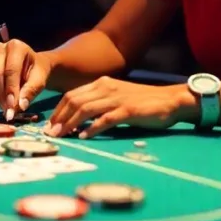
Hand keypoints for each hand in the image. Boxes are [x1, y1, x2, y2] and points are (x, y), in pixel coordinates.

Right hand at [0, 39, 50, 115]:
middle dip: (2, 95)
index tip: (13, 107)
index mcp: (16, 47)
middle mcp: (0, 48)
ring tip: (5, 108)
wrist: (32, 65)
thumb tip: (20, 106)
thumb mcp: (40, 79)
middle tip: (8, 111)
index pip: (11, 70)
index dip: (11, 90)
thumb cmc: (37, 71)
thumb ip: (31, 91)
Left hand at [46, 77, 191, 138]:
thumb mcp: (117, 97)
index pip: (72, 95)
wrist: (170, 100)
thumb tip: (79, 121)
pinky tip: (84, 137)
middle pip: (74, 100)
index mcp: (102, 84)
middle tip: (50, 133)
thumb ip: (100, 104)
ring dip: (70, 123)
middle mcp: (106, 88)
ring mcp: (117, 98)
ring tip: (61, 136)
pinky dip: (92, 128)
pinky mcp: (128, 110)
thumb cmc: (143, 102)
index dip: (58, 110)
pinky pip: (105, 119)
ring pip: (85, 109)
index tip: (50, 125)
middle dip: (59, 117)